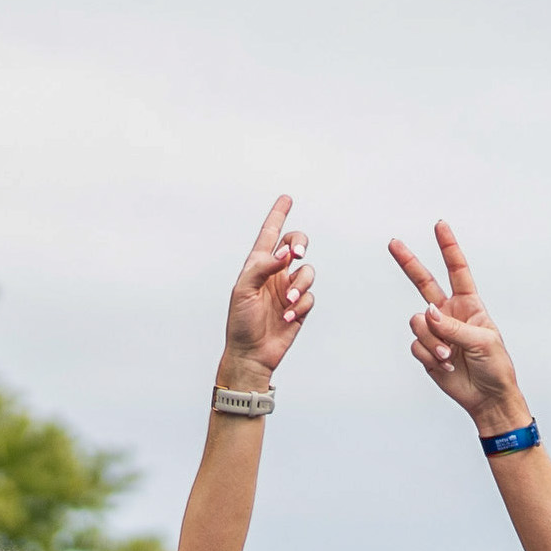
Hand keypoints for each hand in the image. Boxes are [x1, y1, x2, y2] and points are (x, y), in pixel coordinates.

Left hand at [222, 193, 315, 382]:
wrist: (251, 352)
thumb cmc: (241, 321)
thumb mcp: (243, 290)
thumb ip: (263, 267)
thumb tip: (285, 253)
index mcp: (258, 264)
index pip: (270, 233)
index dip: (278, 214)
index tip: (287, 198)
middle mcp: (275, 273)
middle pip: (296, 245)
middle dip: (300, 244)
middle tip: (296, 254)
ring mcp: (288, 289)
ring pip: (307, 272)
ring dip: (300, 285)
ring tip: (288, 302)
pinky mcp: (299, 307)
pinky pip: (309, 298)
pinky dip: (300, 306)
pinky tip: (287, 317)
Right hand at [388, 222, 525, 432]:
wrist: (487, 397)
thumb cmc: (495, 367)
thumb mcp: (482, 342)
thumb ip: (453, 326)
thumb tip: (426, 312)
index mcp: (469, 305)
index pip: (458, 271)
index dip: (448, 248)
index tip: (439, 225)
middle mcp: (449, 313)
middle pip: (424, 282)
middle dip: (409, 262)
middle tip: (393, 243)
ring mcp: (436, 331)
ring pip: (417, 322)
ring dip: (431, 340)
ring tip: (448, 356)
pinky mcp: (426, 349)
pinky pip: (416, 344)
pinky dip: (429, 355)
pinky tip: (446, 366)